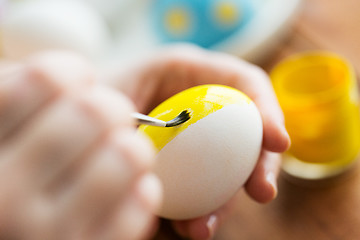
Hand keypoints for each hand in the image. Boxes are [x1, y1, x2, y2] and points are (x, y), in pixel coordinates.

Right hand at [0, 52, 161, 239]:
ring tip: (122, 153)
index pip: (44, 79)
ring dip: (133, 147)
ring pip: (126, 156)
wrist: (16, 237)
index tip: (81, 81)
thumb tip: (74, 73)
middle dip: (112, 106)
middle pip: (93, 113)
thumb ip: (23, 98)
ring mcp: (46, 234)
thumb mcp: (2, 133)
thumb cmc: (10, 181)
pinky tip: (129, 189)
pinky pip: (140, 205)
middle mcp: (4, 195)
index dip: (73, 71)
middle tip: (109, 117)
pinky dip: (144, 189)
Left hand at [104, 45, 289, 239]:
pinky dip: (203, 213)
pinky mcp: (191, 172)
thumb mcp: (111, 89)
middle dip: (261, 164)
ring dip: (225, 201)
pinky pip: (207, 193)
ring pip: (229, 171)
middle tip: (262, 191)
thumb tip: (155, 144)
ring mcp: (199, 144)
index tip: (276, 141)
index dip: (267, 108)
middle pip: (248, 133)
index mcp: (190, 76)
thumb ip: (135, 106)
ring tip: (204, 226)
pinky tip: (191, 227)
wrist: (80, 126)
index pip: (243, 84)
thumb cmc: (93, 100)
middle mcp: (202, 111)